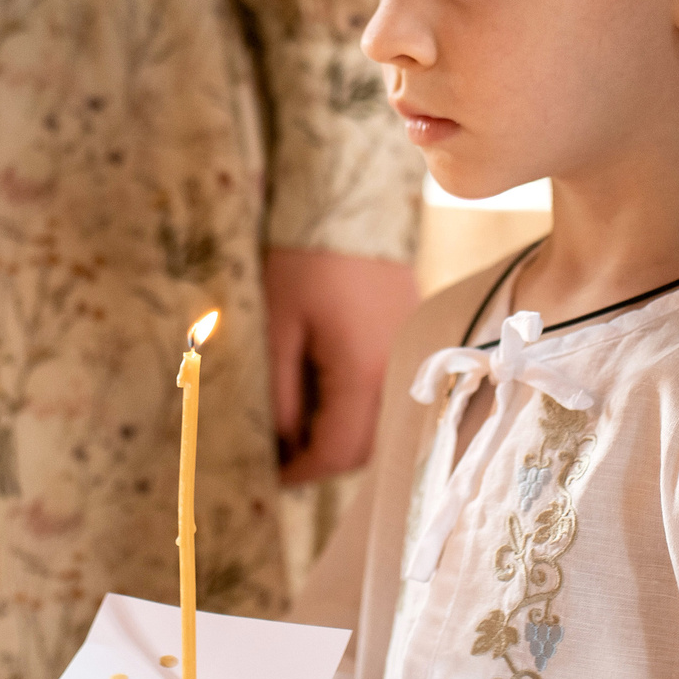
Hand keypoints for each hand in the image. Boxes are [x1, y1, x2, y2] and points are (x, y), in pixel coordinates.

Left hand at [263, 248, 417, 483]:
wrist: (352, 204)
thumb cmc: (305, 261)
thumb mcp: (277, 326)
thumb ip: (279, 392)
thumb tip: (279, 442)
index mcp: (361, 373)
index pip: (336, 451)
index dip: (300, 472)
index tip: (269, 474)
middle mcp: (395, 372)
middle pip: (364, 448)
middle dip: (322, 459)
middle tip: (280, 454)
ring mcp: (409, 355)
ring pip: (379, 426)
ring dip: (341, 435)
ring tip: (298, 426)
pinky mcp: (409, 338)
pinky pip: (387, 394)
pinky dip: (357, 409)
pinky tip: (325, 393)